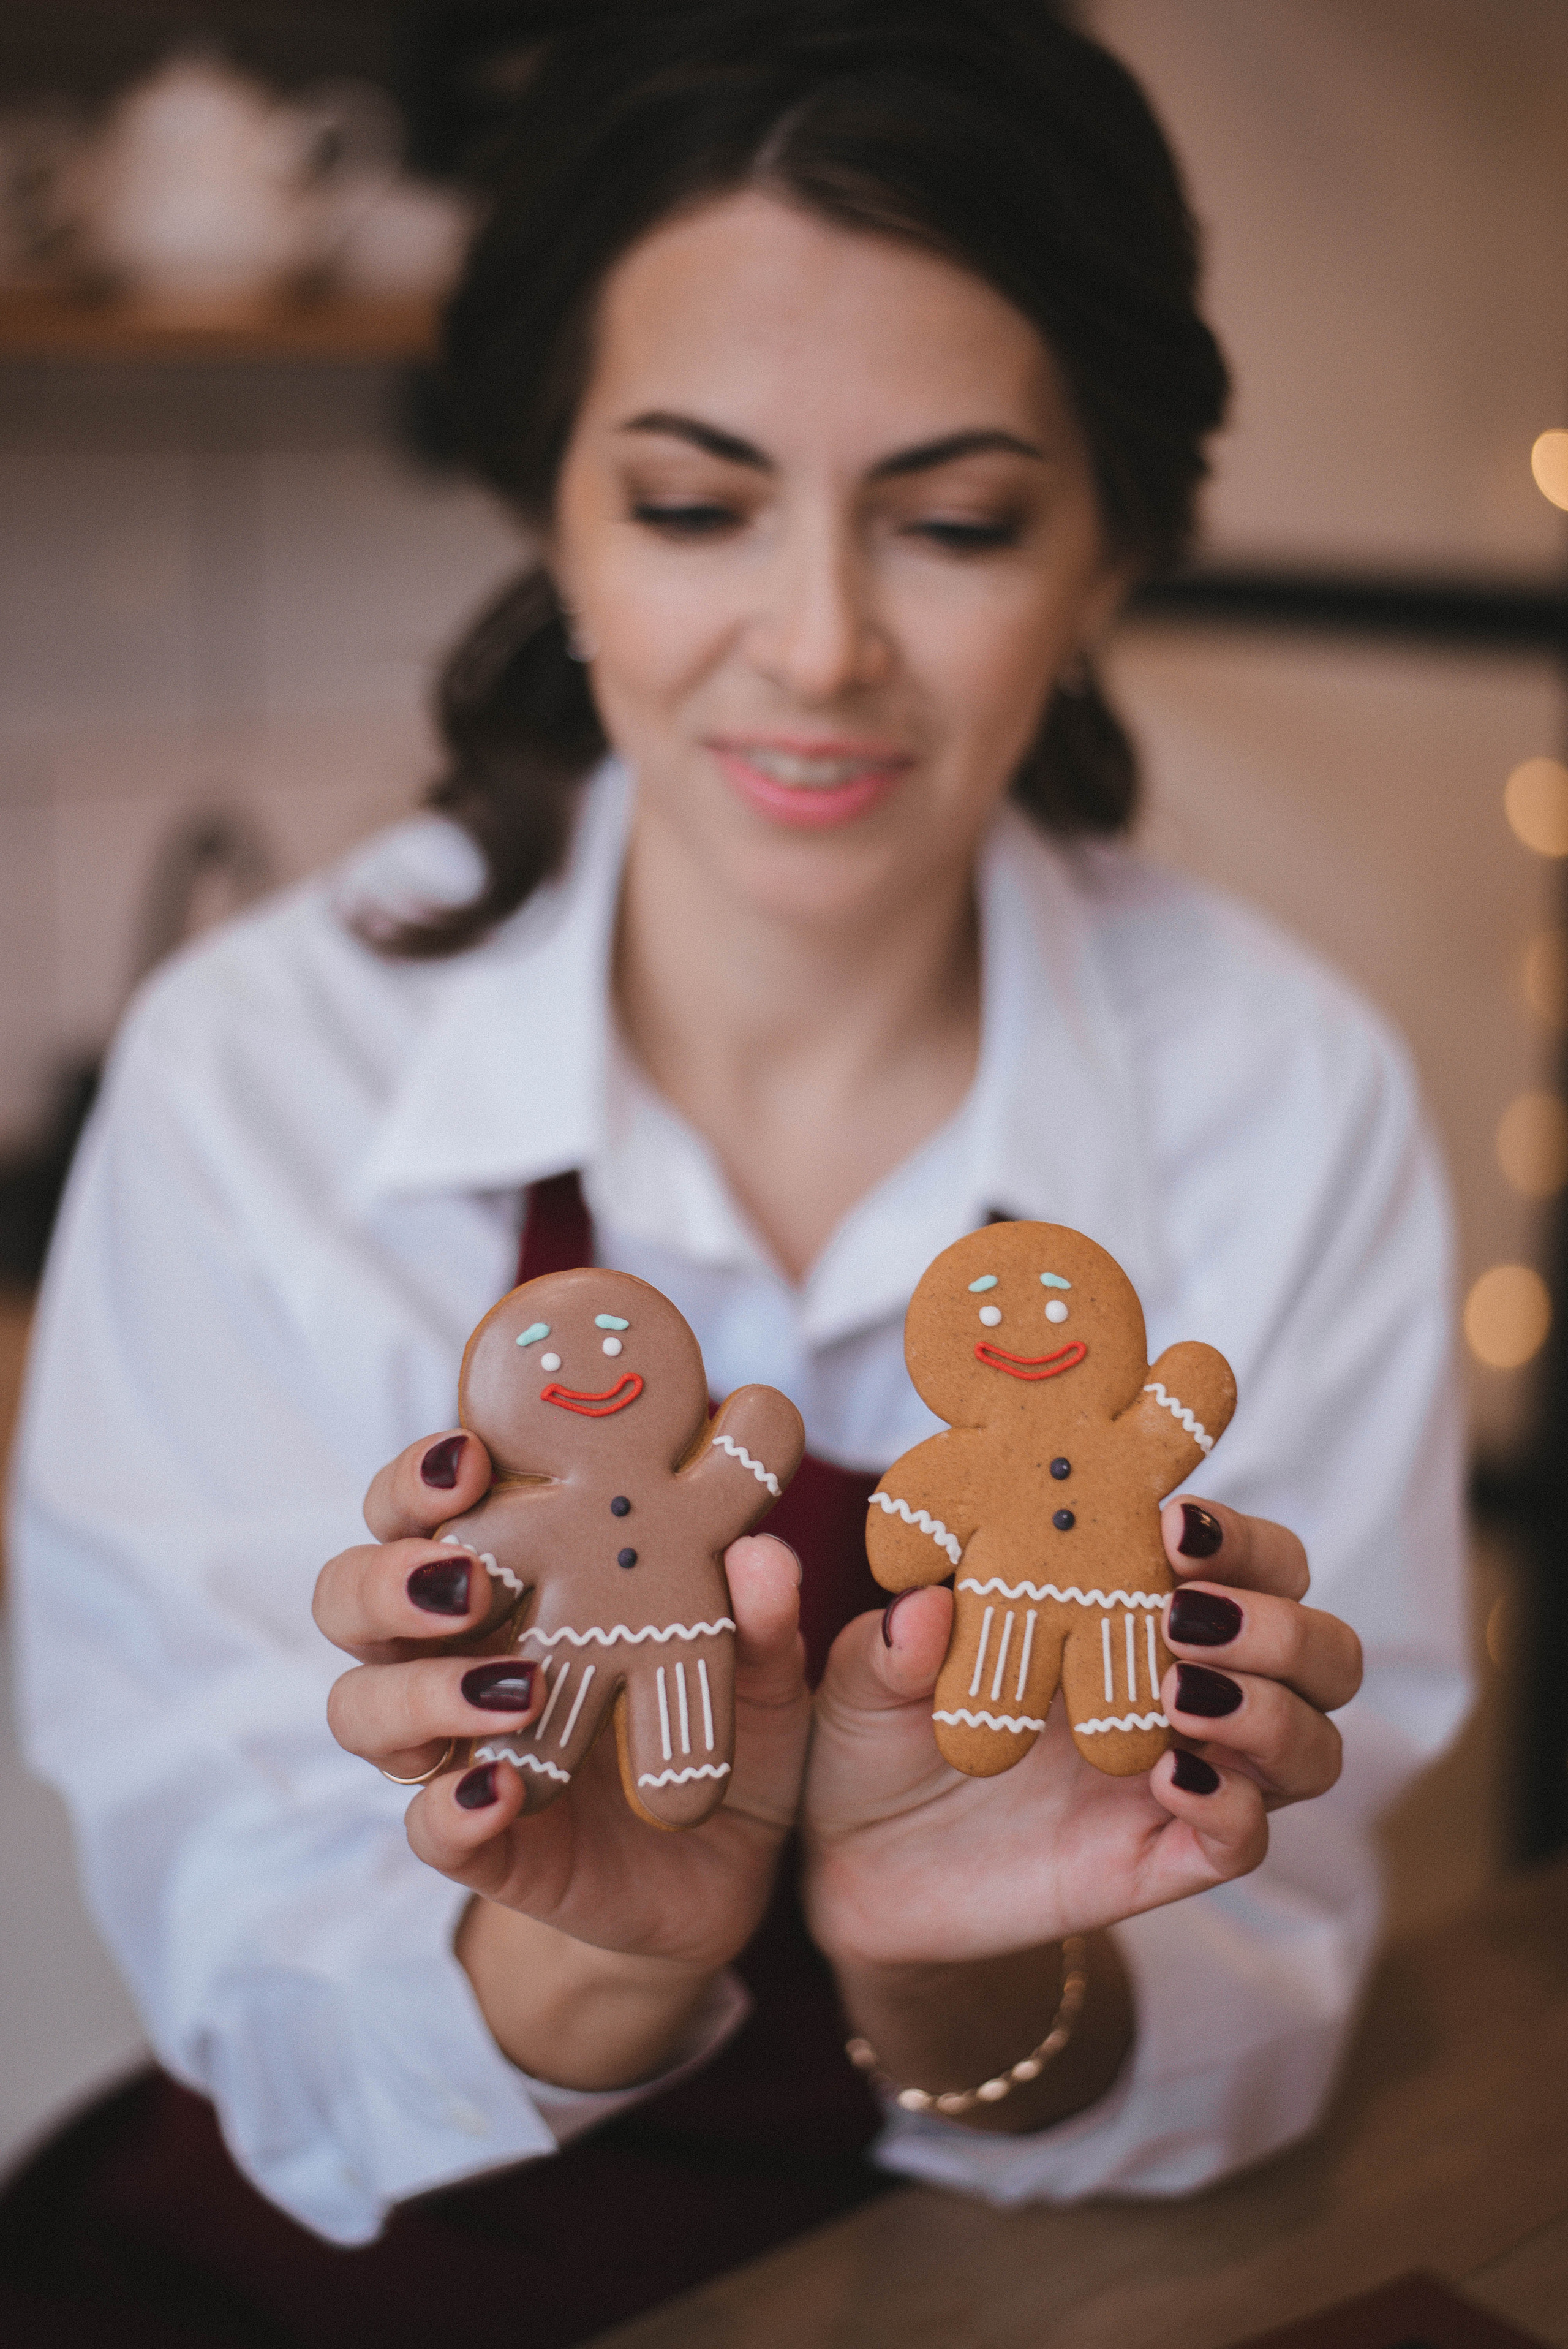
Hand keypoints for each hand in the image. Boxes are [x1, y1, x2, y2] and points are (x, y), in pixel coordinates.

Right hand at [315, 1430, 810, 2085]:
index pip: (418, 1508)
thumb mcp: (764, 1668)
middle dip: (387, 1580)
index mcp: (511, 1576)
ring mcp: (459, 1749)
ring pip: (362, 1710)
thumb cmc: (730, 1722)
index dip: (415, 1480)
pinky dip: (451, 1810)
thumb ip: (763, 1617)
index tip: (468, 1459)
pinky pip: (428, 1831)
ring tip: (515, 1688)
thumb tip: (763, 1554)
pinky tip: (501, 1791)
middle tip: (469, 1579)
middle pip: (351, 1597)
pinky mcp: (484, 1844)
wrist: (734, 1861)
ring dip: (418, 1692)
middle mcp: (459, 1652)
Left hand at [801, 1496, 1359, 2123]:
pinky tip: (1169, 1778)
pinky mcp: (1160, 1860)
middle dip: (1280, 1623)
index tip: (1175, 1523)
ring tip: (1177, 1693)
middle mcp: (1183, 1685)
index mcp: (1132, 1608)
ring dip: (1272, 1711)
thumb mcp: (867, 1675)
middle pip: (1318, 1646)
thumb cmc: (879, 1734)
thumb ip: (894, 1640)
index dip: (1239, 1536)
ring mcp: (1183, 1775)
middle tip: (1185, 1617)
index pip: (1245, 1557)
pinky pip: (1246, 1839)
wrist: (853, 1861)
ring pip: (1313, 1744)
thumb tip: (924, 1604)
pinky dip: (1231, 1805)